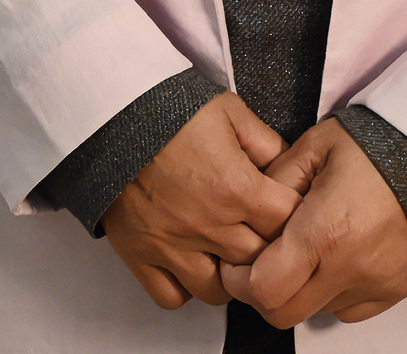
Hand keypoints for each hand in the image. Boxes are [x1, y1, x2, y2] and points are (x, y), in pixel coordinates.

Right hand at [102, 91, 302, 310]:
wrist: (114, 114)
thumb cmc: (172, 110)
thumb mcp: (230, 111)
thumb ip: (266, 143)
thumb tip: (289, 168)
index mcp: (235, 187)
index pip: (286, 223)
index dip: (293, 216)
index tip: (286, 209)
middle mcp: (208, 225)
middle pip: (258, 261)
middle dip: (266, 247)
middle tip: (260, 232)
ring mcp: (173, 246)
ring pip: (218, 290)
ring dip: (228, 274)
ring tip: (226, 252)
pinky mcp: (141, 255)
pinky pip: (172, 296)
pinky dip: (185, 288)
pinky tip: (191, 262)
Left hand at [220, 116, 406, 325]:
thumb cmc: (374, 145)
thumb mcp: (314, 145)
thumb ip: (275, 179)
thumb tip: (252, 209)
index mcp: (323, 231)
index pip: (264, 289)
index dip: (240, 281)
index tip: (237, 262)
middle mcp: (350, 268)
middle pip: (284, 314)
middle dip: (265, 293)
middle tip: (264, 261)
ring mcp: (376, 285)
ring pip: (317, 311)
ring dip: (303, 289)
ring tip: (310, 248)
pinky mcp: (396, 291)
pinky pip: (350, 309)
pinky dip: (336, 291)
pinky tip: (341, 253)